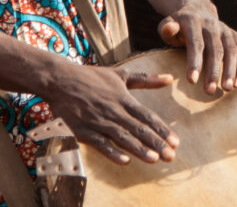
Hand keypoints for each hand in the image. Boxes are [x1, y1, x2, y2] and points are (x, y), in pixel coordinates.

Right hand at [44, 61, 178, 164]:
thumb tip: (170, 78)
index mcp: (123, 98)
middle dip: (155, 143)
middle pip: (138, 129)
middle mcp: (113, 110)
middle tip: (171, 156)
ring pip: (122, 137)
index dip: (161, 129)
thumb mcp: (120, 74)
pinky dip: (111, 152)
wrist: (60, 80)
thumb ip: (146, 79)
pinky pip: (99, 143)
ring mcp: (98, 121)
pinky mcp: (83, 130)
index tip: (176, 141)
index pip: (147, 116)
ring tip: (154, 159)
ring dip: (138, 149)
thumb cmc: (91, 77)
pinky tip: (124, 161)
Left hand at [158, 3, 236, 94]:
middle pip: (216, 49)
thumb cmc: (179, 25)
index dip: (195, 62)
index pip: (196, 43)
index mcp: (194, 22)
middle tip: (210, 91)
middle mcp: (212, 24)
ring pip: (232, 50)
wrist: (197, 10)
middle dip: (214, 71)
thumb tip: (171, 28)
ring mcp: (225, 30)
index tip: (191, 81)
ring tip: (228, 89)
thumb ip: (166, 28)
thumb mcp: (167, 24)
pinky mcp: (234, 35)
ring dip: (231, 70)